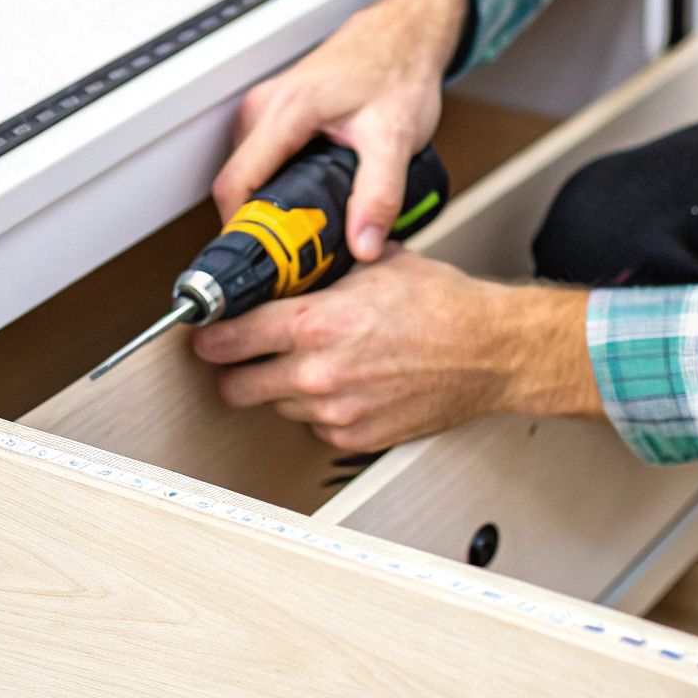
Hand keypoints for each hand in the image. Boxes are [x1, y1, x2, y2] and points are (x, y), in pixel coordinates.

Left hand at [191, 249, 603, 451]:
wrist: (490, 352)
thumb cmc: (443, 306)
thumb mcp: (375, 263)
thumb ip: (323, 266)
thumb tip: (288, 260)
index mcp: (315, 325)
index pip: (227, 340)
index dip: (209, 336)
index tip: (206, 333)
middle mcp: (318, 375)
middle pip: (236, 386)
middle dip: (233, 370)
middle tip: (241, 356)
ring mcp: (336, 412)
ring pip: (275, 406)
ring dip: (280, 387)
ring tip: (309, 363)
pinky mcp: (354, 438)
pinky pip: (313, 425)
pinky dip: (318, 409)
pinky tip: (343, 384)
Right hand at [213, 0, 468, 262]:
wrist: (404, 37)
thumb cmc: (397, 73)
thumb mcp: (396, 138)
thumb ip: (380, 194)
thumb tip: (364, 244)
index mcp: (285, 111)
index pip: (235, 183)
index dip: (243, 228)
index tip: (265, 258)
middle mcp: (265, 107)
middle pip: (237, 182)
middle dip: (260, 223)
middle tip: (294, 255)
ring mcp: (266, 108)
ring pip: (247, 172)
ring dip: (268, 204)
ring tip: (303, 230)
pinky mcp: (275, 112)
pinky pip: (260, 158)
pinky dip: (276, 184)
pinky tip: (306, 199)